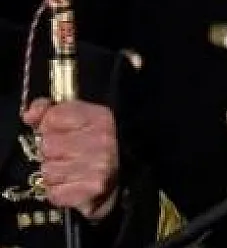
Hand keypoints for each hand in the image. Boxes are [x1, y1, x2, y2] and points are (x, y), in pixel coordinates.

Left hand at [22, 98, 119, 221]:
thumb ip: (50, 111)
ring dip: (54, 172)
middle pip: (47, 145)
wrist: (119, 180)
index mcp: (100, 118)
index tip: (61, 131)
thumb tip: (29, 114)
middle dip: (51, 151)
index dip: (50, 126)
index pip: (53, 117)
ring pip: (48, 170)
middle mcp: (101, 141)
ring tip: (71, 170)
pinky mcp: (91, 190)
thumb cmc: (94, 147)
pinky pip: (53, 191)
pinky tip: (72, 184)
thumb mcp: (78, 120)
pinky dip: (58, 191)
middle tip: (68, 153)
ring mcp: (98, 167)